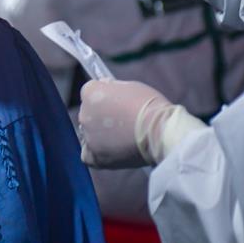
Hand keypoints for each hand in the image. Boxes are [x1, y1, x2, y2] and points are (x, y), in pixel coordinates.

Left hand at [78, 79, 202, 167]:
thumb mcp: (130, 86)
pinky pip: (88, 155)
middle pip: (88, 113)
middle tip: (122, 121)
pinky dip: (97, 153)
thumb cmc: (150, 106)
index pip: (90, 91)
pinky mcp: (95, 156)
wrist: (159, 131)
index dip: (103, 96)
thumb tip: (105, 87)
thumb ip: (113, 88)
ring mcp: (88, 136)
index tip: (115, 102)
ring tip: (122, 137)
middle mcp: (84, 114)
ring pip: (89, 134)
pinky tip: (111, 150)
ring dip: (100, 134)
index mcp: (90, 93)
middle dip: (101, 115)